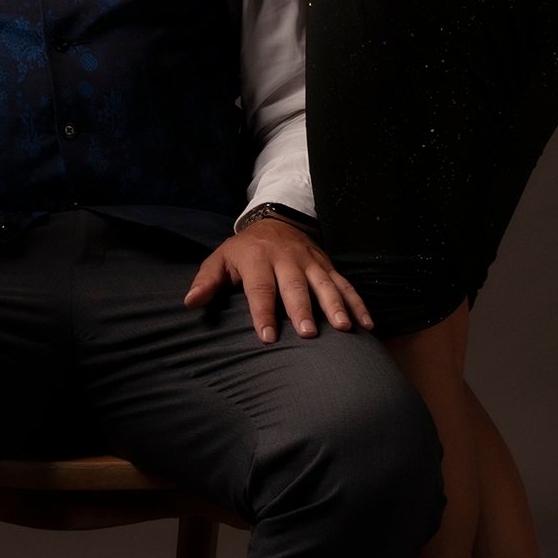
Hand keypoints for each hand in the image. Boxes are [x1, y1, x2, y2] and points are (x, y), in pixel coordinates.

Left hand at [184, 220, 376, 343]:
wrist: (275, 220)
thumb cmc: (243, 250)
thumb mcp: (221, 259)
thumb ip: (207, 281)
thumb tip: (190, 302)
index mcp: (257, 259)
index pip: (260, 288)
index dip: (263, 312)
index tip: (268, 337)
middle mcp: (287, 259)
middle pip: (295, 286)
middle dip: (303, 310)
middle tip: (308, 334)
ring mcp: (310, 262)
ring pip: (325, 284)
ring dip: (335, 306)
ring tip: (344, 327)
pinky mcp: (327, 265)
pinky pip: (345, 284)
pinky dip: (358, 303)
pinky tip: (367, 324)